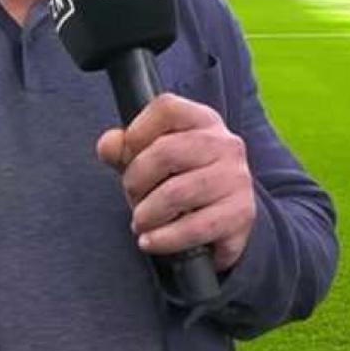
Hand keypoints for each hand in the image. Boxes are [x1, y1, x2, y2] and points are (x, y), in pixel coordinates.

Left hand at [97, 93, 255, 270]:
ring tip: (140, 223)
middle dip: (136, 181)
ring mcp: (237, 178)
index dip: (136, 132)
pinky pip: (195, 227)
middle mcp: (225, 144)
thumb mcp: (148, 157)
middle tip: (132, 198)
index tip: (127, 157)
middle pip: (165, 152)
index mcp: (202, 119)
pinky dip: (165, 238)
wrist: (222, 220)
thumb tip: (109, 145)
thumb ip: (122, 148)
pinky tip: (150, 241)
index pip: (166, 109)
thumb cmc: (177, 179)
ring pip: (177, 193)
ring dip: (147, 213)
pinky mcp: (241, 214)